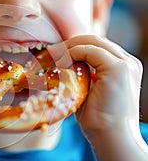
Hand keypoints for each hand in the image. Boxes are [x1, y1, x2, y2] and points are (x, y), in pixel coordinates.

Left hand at [49, 35, 146, 159]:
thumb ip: (83, 75)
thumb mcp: (89, 91)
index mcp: (122, 66)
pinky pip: (90, 51)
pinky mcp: (118, 68)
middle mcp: (127, 62)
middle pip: (94, 40)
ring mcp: (125, 63)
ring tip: (51, 56)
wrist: (111, 137)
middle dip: (69, 43)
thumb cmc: (98, 119)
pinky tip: (60, 64)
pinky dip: (72, 53)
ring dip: (68, 47)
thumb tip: (65, 65)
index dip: (74, 46)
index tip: (55, 53)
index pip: (96, 46)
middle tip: (50, 51)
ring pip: (91, 42)